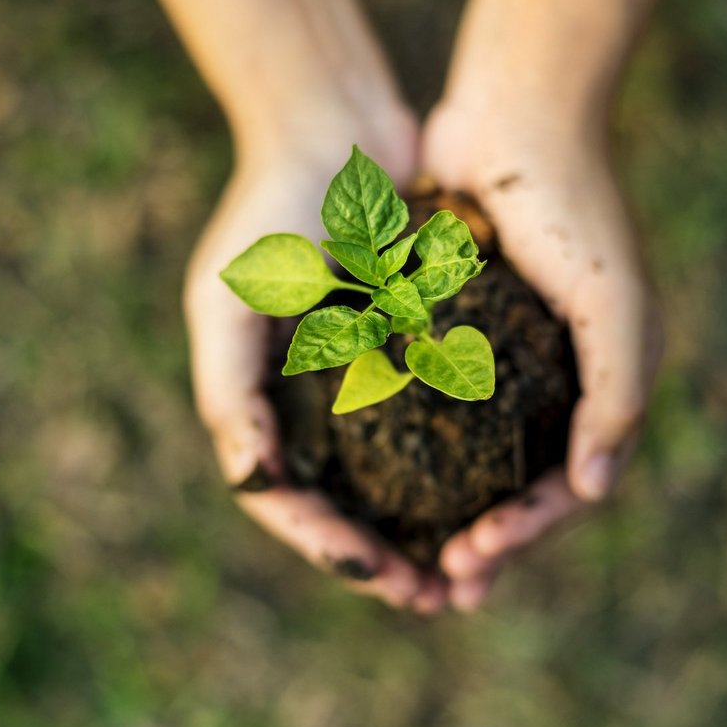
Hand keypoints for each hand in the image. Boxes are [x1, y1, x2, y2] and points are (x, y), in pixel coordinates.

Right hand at [183, 123, 449, 611]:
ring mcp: (367, 380)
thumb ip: (230, 393)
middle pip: (349, 506)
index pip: (289, 502)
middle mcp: (314, 403)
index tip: (383, 576)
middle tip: (438, 598)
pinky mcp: (416, 350)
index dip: (332, 549)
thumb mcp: (229, 301)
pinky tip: (498, 494)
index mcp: (264, 404)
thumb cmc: (270, 212)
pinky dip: (462, 466)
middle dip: (388, 560)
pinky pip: (441, 423)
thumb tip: (254, 481)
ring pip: (400, 480)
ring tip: (473, 567)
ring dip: (431, 530)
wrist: (334, 128)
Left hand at [420, 103, 664, 610]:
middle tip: (443, 589)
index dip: (525, 533)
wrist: (519, 114)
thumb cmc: (575, 209)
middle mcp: (559, 382)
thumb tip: (595, 488)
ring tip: (416, 559)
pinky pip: (442, 409)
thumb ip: (617, 396)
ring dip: (452, 513)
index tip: (472, 561)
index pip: (569, 487)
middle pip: (523, 487)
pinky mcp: (461, 333)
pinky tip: (385, 483)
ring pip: (479, 461)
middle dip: (488, 543)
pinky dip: (422, 452)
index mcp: (602, 385)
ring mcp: (510, 361)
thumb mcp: (614, 305)